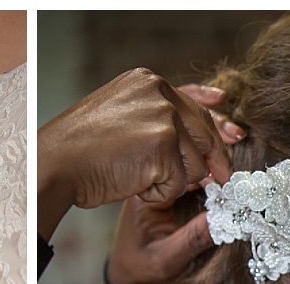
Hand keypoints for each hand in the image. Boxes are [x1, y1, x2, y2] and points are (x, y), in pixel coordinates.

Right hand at [38, 68, 234, 239]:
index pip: (194, 104)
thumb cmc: (80, 148)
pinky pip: (179, 184)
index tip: (235, 133)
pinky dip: (159, 195)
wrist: (54, 165)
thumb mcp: (121, 115)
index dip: (217, 123)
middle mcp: (160, 94)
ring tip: (134, 177)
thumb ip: (159, 113)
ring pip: (195, 165)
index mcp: (148, 82)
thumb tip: (207, 114)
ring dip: (171, 183)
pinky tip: (133, 186)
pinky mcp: (164, 147)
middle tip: (217, 182)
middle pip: (204, 136)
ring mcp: (164, 118)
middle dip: (210, 164)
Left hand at [100, 83, 245, 283]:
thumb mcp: (165, 258)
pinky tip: (216, 102)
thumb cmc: (140, 263)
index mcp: (144, 190)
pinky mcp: (161, 160)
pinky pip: (179, 129)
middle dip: (211, 137)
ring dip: (208, 125)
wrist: (123, 263)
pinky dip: (199, 118)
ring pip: (180, 128)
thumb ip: (193, 240)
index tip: (227, 173)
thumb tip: (228, 219)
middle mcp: (146, 167)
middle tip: (237, 138)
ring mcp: (152, 159)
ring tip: (235, 131)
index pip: (176, 165)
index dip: (206, 164)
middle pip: (178, 137)